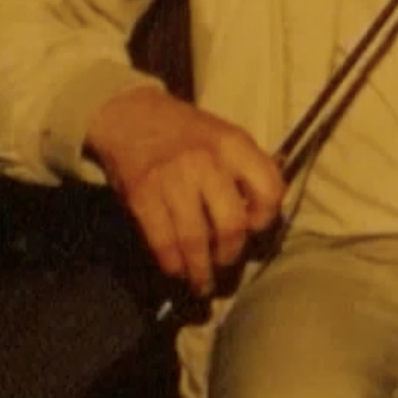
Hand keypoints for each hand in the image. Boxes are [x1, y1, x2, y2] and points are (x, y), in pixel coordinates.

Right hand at [84, 84, 283, 296]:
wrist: (128, 115)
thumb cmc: (185, 131)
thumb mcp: (225, 135)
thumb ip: (247, 168)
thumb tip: (267, 211)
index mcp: (234, 144)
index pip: (269, 190)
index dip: (266, 216)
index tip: (255, 226)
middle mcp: (206, 162)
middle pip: (232, 224)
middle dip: (231, 253)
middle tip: (225, 261)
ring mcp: (172, 180)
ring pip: (196, 240)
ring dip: (201, 270)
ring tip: (203, 282)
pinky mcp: (142, 197)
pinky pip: (163, 242)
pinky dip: (173, 263)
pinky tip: (177, 269)